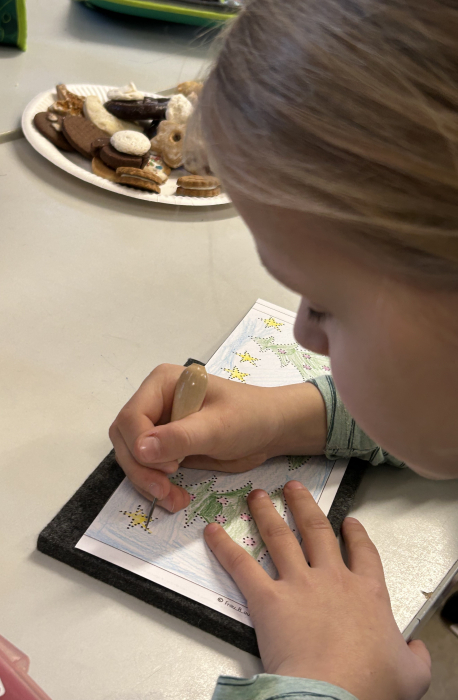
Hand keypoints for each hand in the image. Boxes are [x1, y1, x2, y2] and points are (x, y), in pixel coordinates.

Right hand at [109, 363, 325, 512]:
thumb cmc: (250, 417)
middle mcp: (155, 402)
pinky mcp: (166, 447)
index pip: (131, 417)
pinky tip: (175, 497)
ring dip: (147, 482)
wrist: (271, 430)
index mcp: (162, 384)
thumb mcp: (217, 427)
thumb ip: (179, 437)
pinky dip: (156, 486)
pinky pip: (148, 469)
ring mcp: (159, 425)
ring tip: (173, 500)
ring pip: (132, 457)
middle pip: (125, 439)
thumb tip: (139, 449)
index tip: (169, 467)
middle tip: (165, 491)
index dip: (141, 445)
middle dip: (141, 469)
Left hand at [204, 482, 430, 699]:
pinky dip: (225, 548)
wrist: (336, 693)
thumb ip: (414, 656)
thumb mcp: (410, 673)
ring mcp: (299, 585)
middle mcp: (332, 579)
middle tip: (294, 488)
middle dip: (304, 506)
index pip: (363, 553)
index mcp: (367, 592)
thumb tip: (416, 650)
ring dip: (266, 513)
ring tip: (257, 496)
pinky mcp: (269, 599)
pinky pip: (242, 567)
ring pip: (280, 537)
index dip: (355, 534)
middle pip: (317, 531)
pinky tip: (213, 533)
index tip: (349, 521)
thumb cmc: (371, 683)